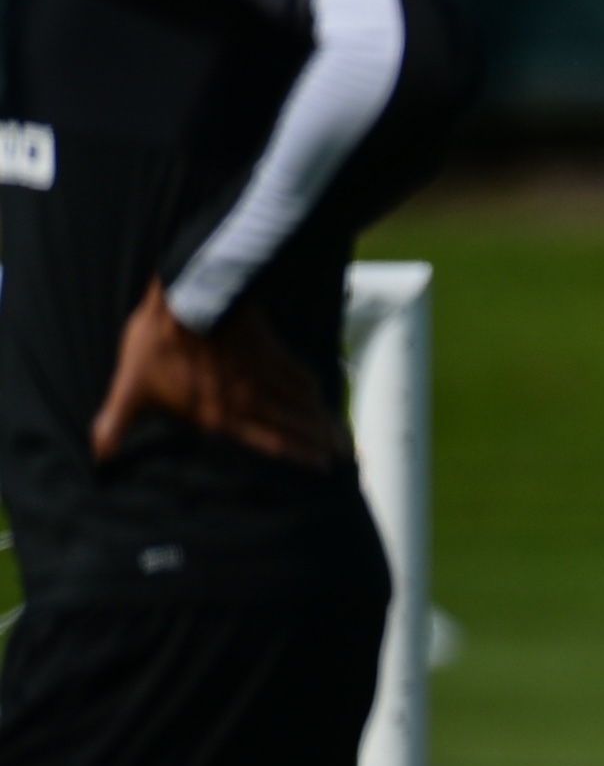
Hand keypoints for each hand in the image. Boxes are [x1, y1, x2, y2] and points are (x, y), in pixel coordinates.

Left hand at [92, 281, 347, 466]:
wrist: (187, 298)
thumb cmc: (158, 343)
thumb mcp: (131, 385)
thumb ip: (117, 421)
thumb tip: (97, 453)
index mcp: (220, 415)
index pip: (271, 443)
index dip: (298, 457)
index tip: (322, 468)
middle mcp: (250, 400)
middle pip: (296, 427)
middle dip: (322, 444)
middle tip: (345, 457)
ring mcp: (264, 374)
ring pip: (304, 403)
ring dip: (325, 420)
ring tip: (342, 435)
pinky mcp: (270, 348)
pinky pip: (300, 374)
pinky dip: (314, 388)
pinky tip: (321, 394)